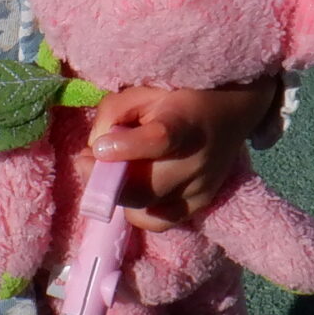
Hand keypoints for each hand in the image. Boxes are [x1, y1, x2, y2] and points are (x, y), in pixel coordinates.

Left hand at [88, 77, 281, 231]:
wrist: (229, 112)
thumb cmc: (177, 98)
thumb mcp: (142, 92)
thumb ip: (113, 115)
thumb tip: (95, 152)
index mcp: (186, 123)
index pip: (159, 140)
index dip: (125, 148)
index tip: (98, 147)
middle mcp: (198, 162)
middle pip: (144, 189)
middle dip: (103, 180)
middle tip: (84, 161)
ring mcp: (201, 190)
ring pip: (144, 208)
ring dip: (116, 193)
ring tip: (108, 173)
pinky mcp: (200, 206)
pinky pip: (157, 222)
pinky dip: (136, 209)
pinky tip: (131, 188)